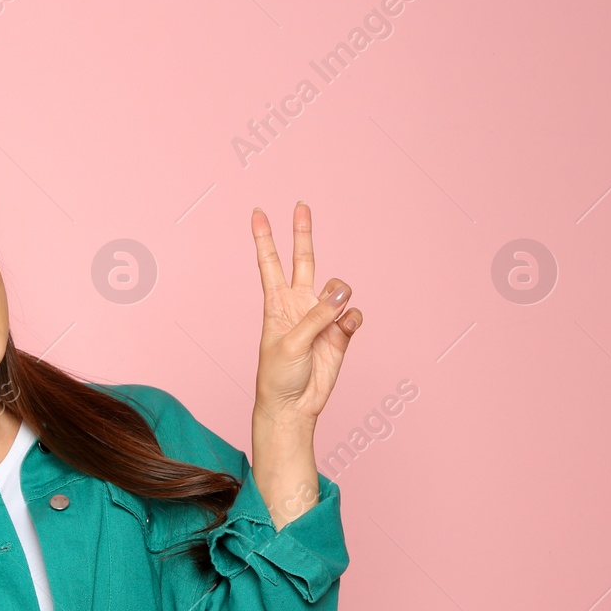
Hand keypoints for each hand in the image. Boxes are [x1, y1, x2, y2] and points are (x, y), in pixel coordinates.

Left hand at [249, 202, 361, 425]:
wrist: (293, 406)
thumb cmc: (278, 376)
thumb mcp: (291, 343)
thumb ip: (317, 315)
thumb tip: (343, 291)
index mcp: (276, 304)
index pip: (270, 263)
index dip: (264, 238)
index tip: (257, 212)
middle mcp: (299, 304)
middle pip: (303, 260)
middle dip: (302, 233)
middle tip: (301, 204)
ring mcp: (321, 317)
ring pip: (338, 287)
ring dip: (339, 294)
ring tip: (334, 313)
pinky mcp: (339, 333)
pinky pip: (353, 314)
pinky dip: (352, 318)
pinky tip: (345, 328)